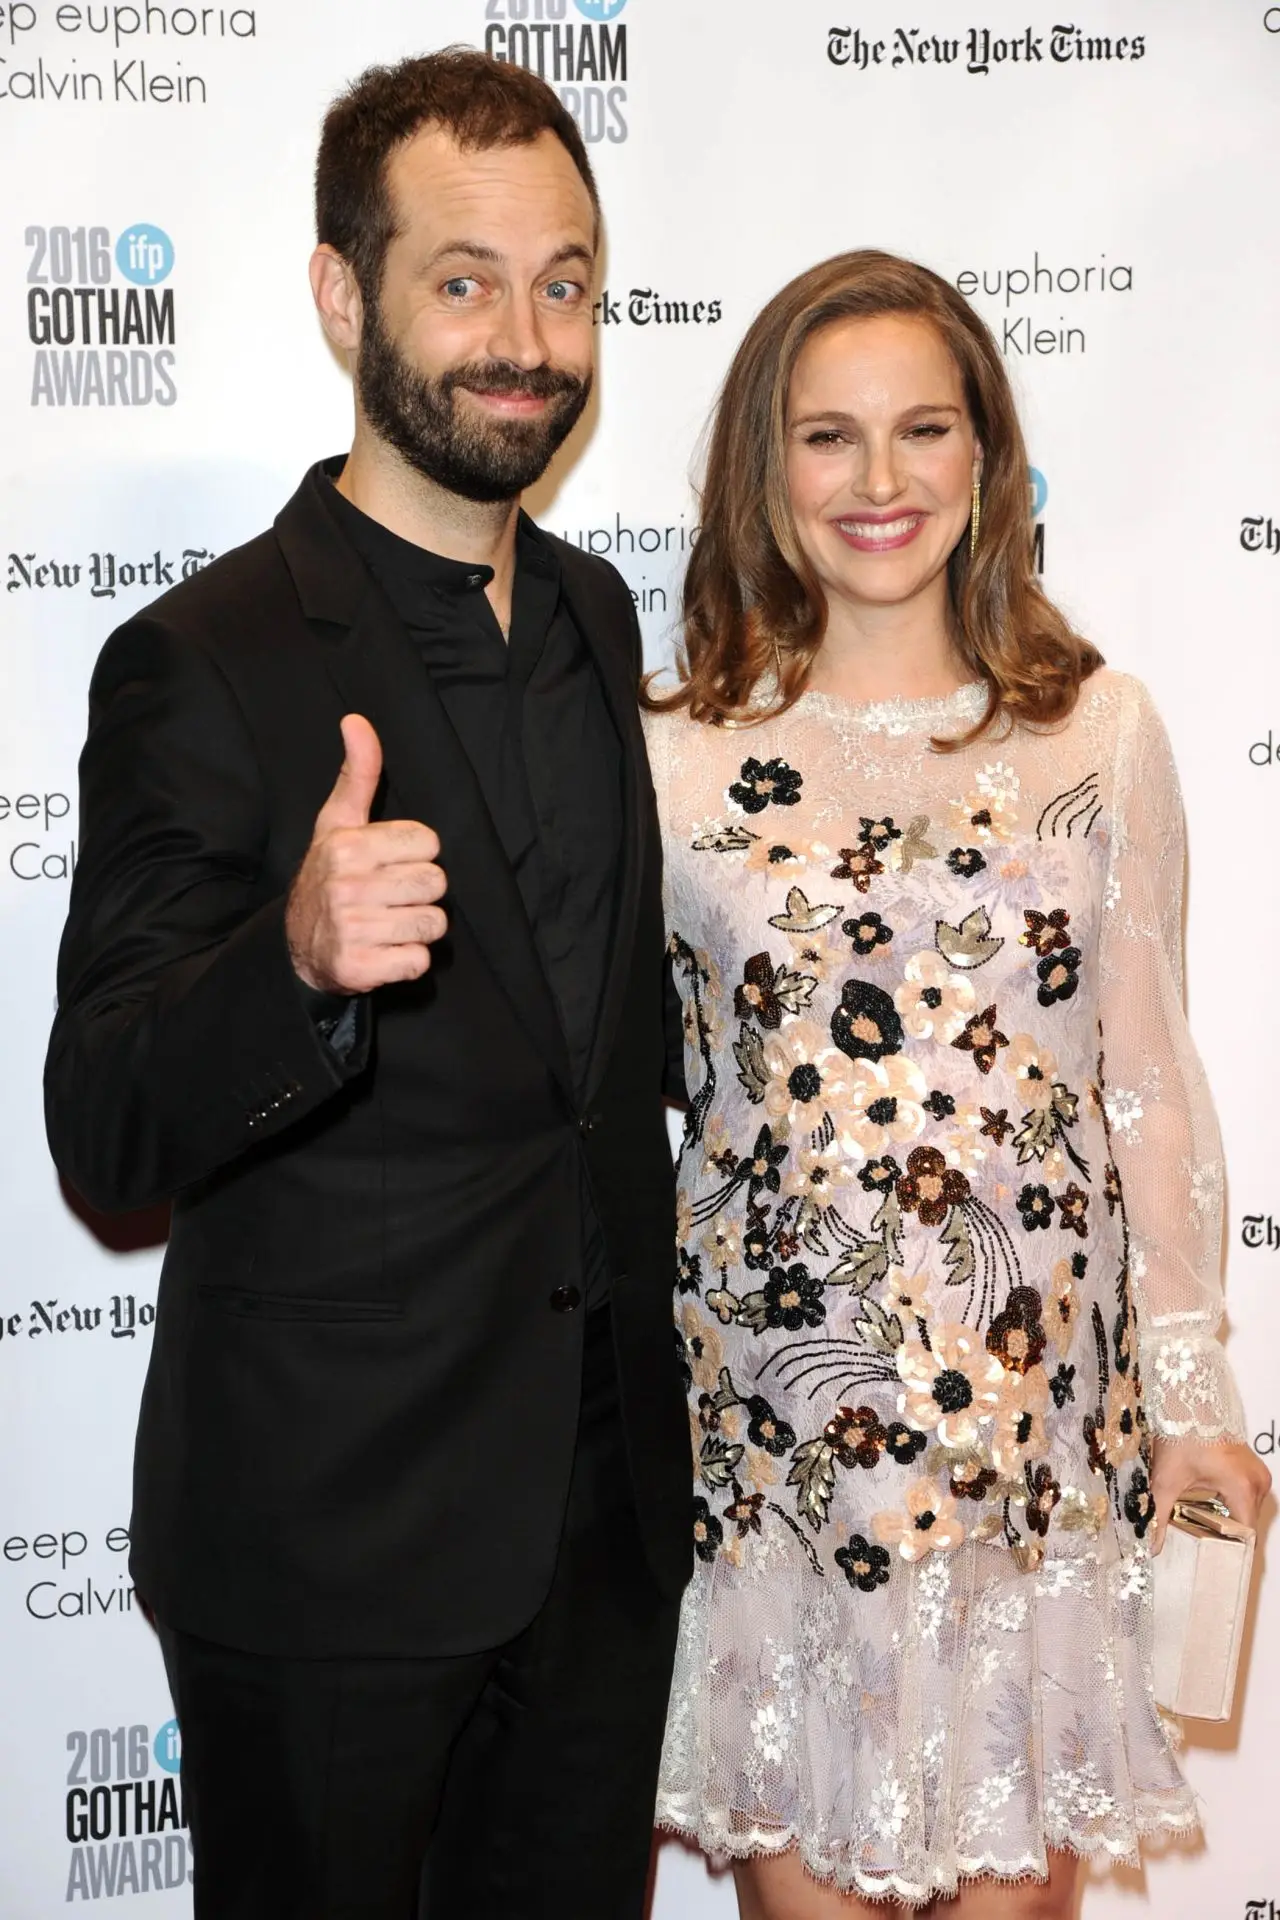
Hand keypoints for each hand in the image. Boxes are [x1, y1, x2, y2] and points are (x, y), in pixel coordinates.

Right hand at [285, 714, 446, 992]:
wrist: (296, 948)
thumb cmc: (328, 876)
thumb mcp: (337, 823)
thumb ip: (357, 774)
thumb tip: (357, 720)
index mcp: (347, 845)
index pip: (428, 843)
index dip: (415, 855)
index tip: (388, 864)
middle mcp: (347, 885)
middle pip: (436, 883)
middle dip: (420, 893)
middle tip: (390, 898)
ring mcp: (352, 928)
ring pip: (433, 924)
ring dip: (417, 929)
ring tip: (387, 924)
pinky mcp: (360, 968)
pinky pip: (420, 962)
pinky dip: (408, 962)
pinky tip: (383, 951)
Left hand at [1149, 1436, 1270, 1553]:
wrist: (1187, 1402)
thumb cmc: (1181, 1433)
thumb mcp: (1167, 1479)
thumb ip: (1160, 1515)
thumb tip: (1152, 1544)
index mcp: (1241, 1486)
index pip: (1246, 1535)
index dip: (1233, 1552)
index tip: (1219, 1565)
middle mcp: (1256, 1480)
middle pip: (1247, 1524)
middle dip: (1227, 1537)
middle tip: (1204, 1548)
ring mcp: (1257, 1473)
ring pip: (1248, 1510)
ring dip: (1230, 1520)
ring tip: (1206, 1529)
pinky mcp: (1251, 1467)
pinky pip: (1247, 1495)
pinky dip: (1232, 1504)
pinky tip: (1211, 1508)